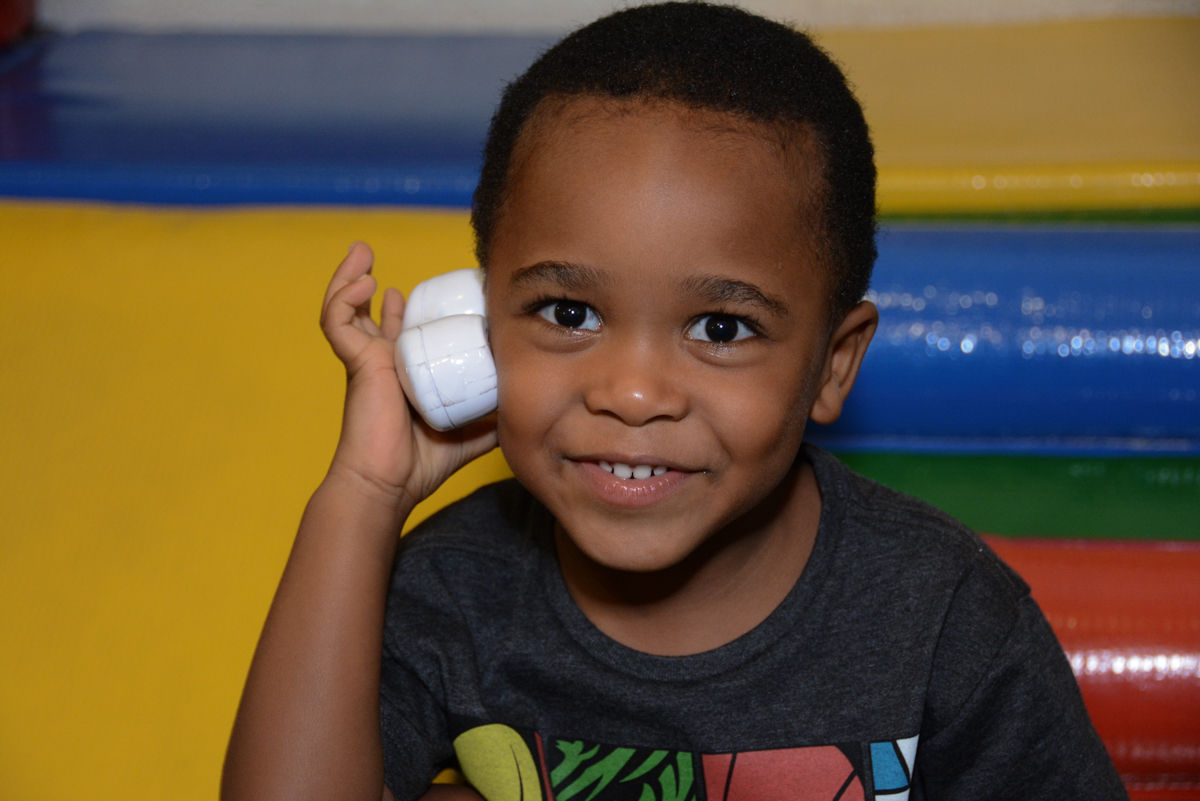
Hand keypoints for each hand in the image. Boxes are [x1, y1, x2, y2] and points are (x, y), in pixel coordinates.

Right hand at [320, 243, 497, 516]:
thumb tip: (525, 407)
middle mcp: (380, 363)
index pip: (397, 334)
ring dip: (347, 278)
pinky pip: (338, 323)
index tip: (419, 293)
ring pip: (346, 308)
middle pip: (366, 315)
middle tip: (371, 257)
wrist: (390, 484)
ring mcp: (367, 361)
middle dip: (365, 283)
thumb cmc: (421, 465)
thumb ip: (494, 420)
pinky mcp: (357, 363)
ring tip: (360, 252)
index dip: (402, 313)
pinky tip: (364, 282)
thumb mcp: (471, 434)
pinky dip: (343, 298)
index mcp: (401, 374)